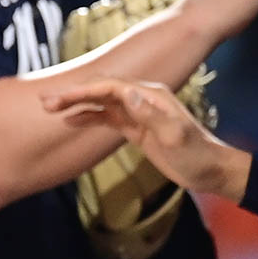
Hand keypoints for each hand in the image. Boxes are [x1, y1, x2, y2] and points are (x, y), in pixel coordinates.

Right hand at [42, 79, 249, 200]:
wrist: (212, 171)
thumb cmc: (197, 155)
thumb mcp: (175, 136)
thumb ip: (151, 114)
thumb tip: (127, 93)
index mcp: (150, 95)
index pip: (109, 86)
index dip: (83, 91)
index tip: (60, 99)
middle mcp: (141, 98)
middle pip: (99, 91)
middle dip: (72, 95)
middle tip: (45, 102)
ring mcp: (137, 112)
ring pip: (99, 103)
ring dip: (76, 104)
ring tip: (50, 109)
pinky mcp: (135, 127)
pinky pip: (105, 117)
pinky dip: (87, 117)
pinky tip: (70, 122)